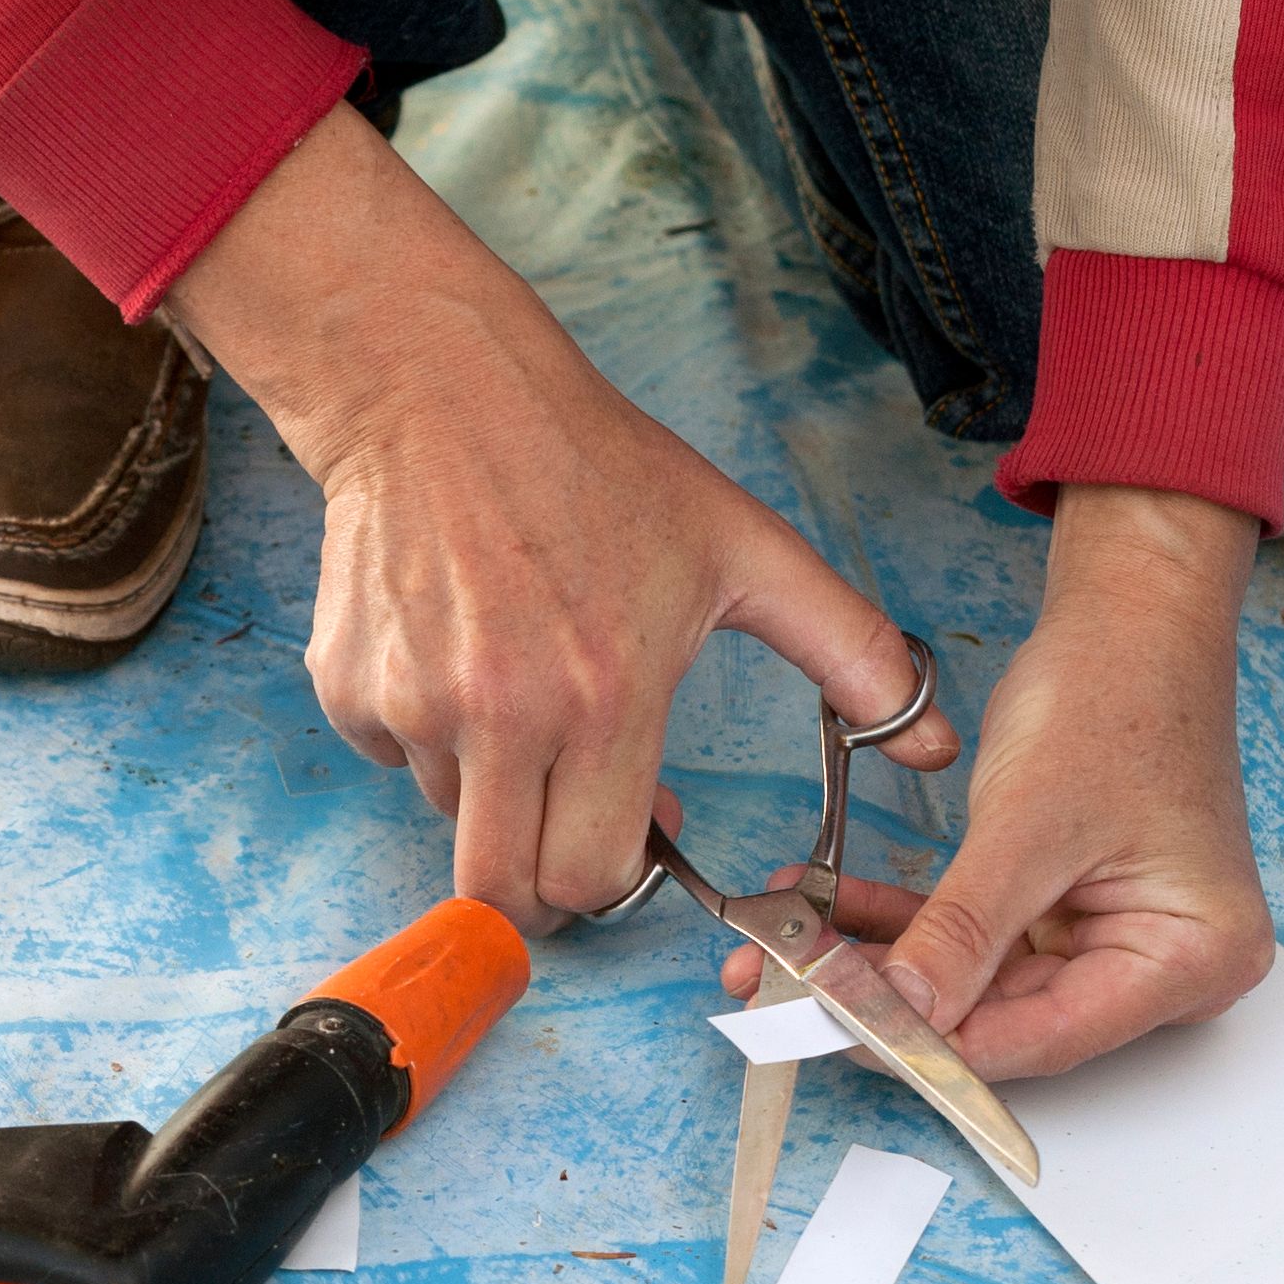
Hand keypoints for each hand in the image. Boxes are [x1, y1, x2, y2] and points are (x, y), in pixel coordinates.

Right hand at [168, 105, 955, 930]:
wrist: (436, 391)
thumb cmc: (595, 463)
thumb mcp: (744, 549)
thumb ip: (850, 655)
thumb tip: (934, 745)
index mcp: (605, 695)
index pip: (596, 877)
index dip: (618, 876)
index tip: (630, 835)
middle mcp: (501, 715)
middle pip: (506, 893)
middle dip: (543, 885)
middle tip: (564, 829)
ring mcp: (413, 704)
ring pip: (450, 822)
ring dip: (489, 792)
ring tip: (519, 694)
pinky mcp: (349, 687)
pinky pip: (390, 761)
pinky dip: (423, 737)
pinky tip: (456, 654)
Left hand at [723, 485, 1275, 1076]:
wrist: (1127, 615)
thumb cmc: (1118, 694)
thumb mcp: (1028, 822)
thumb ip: (964, 928)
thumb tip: (898, 1010)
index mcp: (1195, 956)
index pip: (1047, 1037)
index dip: (937, 1044)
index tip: (842, 1031)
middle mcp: (1168, 964)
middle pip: (1012, 1020)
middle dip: (899, 1005)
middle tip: (795, 995)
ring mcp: (1116, 938)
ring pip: (981, 985)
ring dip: (888, 966)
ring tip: (790, 952)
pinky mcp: (1068, 911)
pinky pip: (977, 941)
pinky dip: (911, 927)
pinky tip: (832, 916)